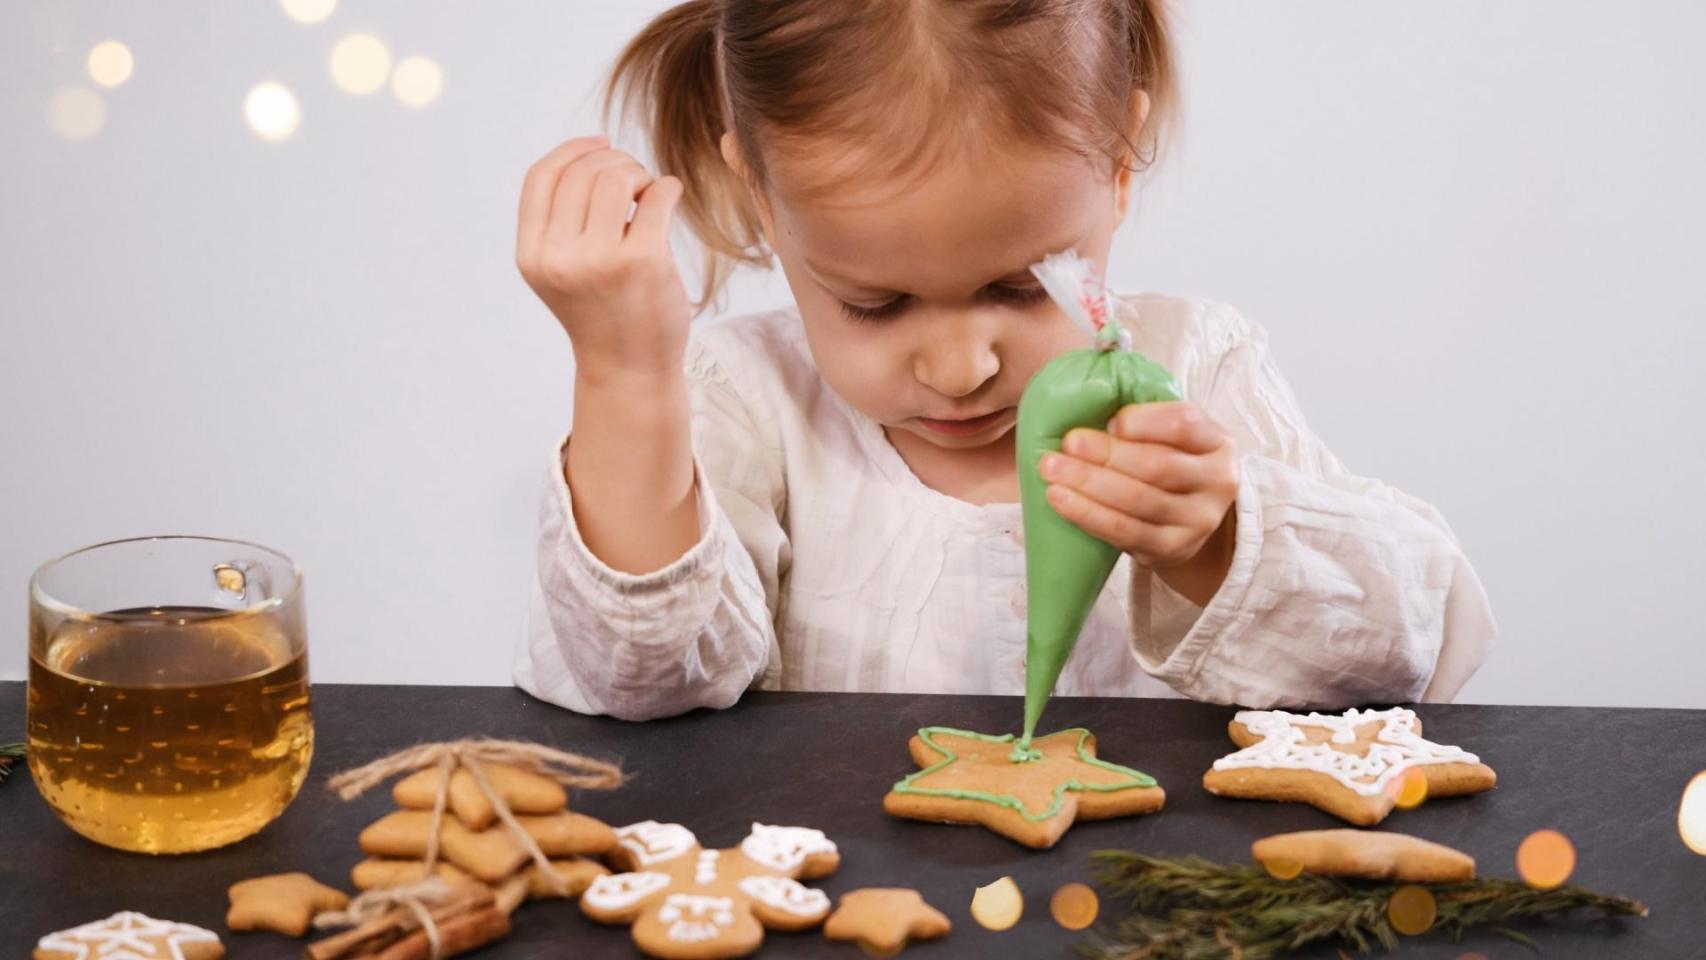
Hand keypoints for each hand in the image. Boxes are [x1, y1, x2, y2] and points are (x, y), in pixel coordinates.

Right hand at [516, 136, 690, 385]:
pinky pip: (658, 195)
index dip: (573, 150)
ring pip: (617, 177)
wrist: (629, 367)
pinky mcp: (644, 263)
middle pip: (583, 172)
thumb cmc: (601, 308)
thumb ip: (562, 218)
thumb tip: (596, 150)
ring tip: (649, 194)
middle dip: (616, 163)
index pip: (542, 176)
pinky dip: (668, 187)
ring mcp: (601, 260)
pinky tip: (669, 196)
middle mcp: (559, 257)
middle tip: (636, 183)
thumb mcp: (561, 267)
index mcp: (532, 254)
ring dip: (639, 174)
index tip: (603, 144)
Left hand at [1039, 402, 1239, 599]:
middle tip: (1068, 443)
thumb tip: (1087, 401)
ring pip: (1138, 501)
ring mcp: (1197, 521)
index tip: (1109, 421)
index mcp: (1217, 442)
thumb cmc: (1168, 463)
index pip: (1184, 424)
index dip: (1144, 421)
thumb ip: (1143, 418)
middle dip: (1107, 454)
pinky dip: (1088, 514)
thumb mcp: (1170, 436)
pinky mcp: (1172, 549)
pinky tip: (1059, 499)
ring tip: (1051, 468)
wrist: (1186, 520)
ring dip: (1089, 483)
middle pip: (1157, 465)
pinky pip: (1124, 531)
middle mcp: (1217, 482)